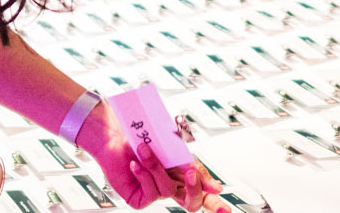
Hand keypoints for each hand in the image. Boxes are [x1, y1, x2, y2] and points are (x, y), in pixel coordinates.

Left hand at [90, 129, 223, 210]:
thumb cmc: (142, 136)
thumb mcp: (174, 148)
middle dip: (195, 191)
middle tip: (191, 174)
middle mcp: (170, 186)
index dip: (215, 204)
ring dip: (156, 167)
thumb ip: (193, 166)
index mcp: (181, 175)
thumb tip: (215, 187)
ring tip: (144, 149)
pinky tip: (135, 164)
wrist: (114, 135)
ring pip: (168, 190)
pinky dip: (144, 174)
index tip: (226, 211)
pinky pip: (151, 192)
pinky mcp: (139, 199)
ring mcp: (155, 193)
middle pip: (192, 203)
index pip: (202, 194)